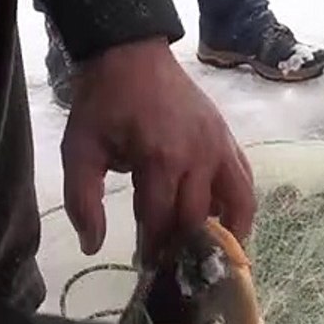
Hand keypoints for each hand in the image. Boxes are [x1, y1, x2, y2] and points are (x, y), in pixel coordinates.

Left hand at [61, 37, 255, 264]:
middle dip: (184, 248)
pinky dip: (239, 206)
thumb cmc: (103, 104)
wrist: (130, 55)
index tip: (146, 268)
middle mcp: (198, 156)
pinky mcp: (228, 139)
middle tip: (173, 267)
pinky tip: (224, 222)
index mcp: (160, 159)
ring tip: (211, 254)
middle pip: (198, 219)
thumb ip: (82, 200)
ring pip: (238, 204)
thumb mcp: (79, 150)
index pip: (161, 220)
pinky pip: (245, 180)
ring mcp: (219, 146)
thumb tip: (92, 246)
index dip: (153, 249)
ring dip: (227, 234)